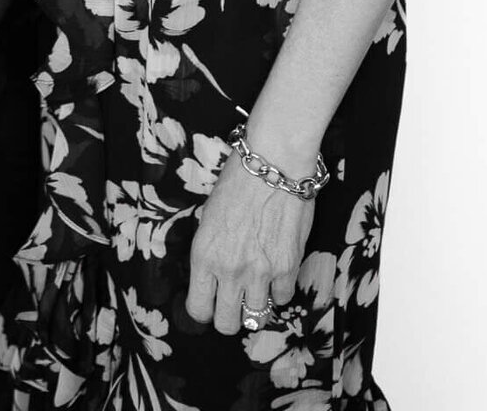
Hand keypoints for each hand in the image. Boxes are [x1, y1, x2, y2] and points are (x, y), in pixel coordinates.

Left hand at [185, 154, 313, 333]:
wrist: (274, 164)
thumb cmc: (238, 182)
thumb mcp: (209, 217)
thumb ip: (211, 252)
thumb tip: (215, 276)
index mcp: (204, 256)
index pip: (198, 309)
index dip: (205, 309)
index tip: (211, 301)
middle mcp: (229, 270)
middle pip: (227, 323)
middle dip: (229, 316)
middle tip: (235, 301)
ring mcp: (260, 272)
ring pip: (256, 319)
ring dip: (256, 307)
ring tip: (257, 289)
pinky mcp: (287, 268)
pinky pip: (282, 299)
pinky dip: (279, 290)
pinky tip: (277, 272)